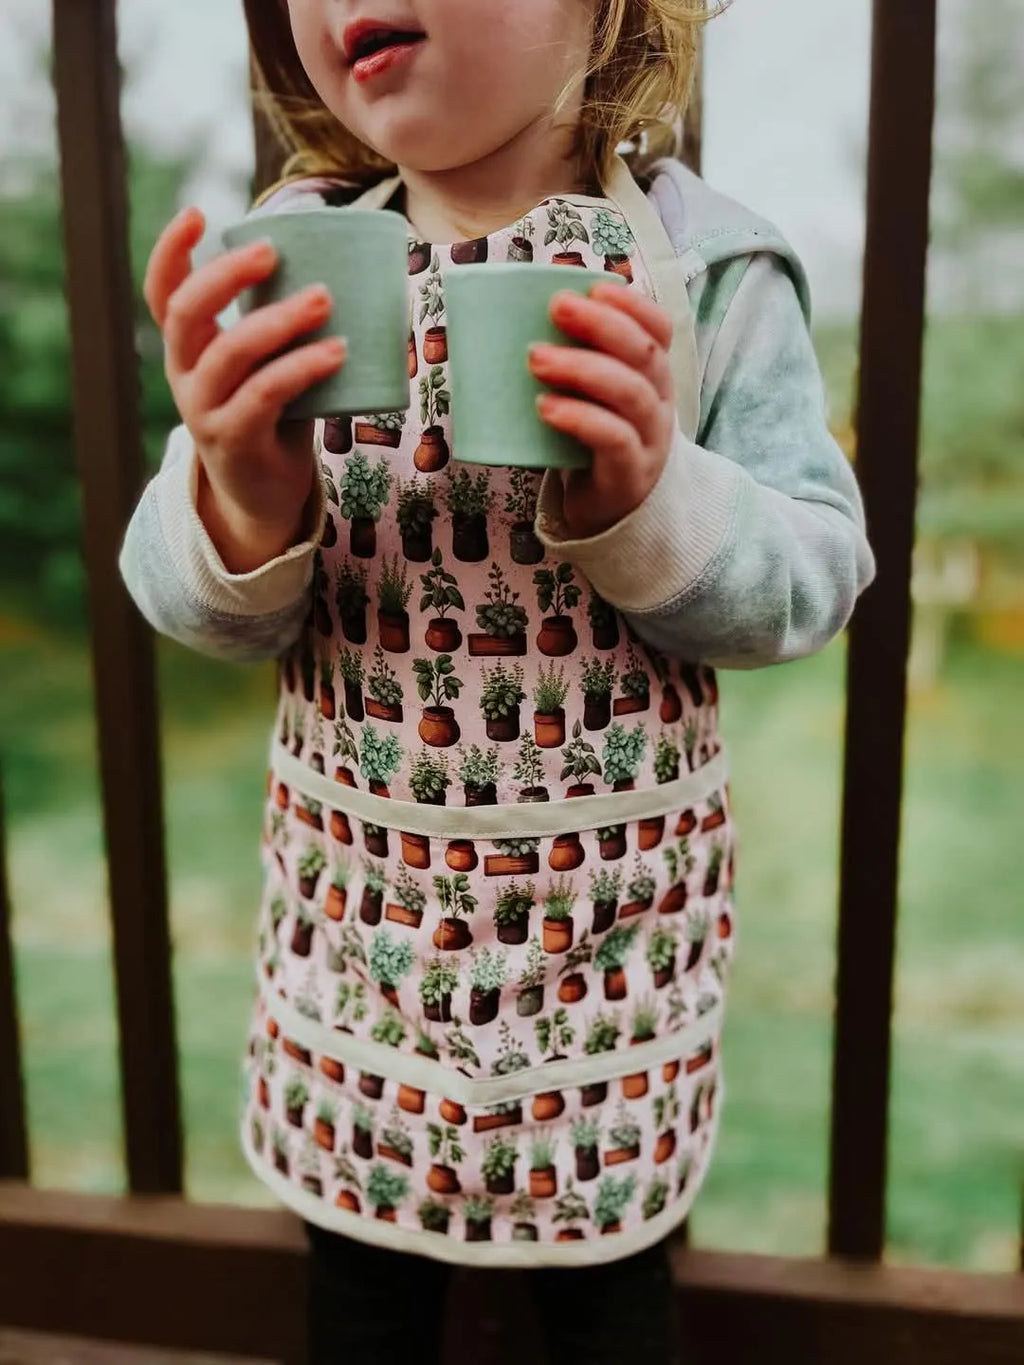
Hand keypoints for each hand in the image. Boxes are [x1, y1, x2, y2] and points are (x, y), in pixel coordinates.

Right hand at [143, 206, 345, 571]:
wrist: (263, 499)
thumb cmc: (272, 422)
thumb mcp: (265, 368)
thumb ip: (279, 331)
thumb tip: (336, 273)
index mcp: (188, 351)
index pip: (162, 294)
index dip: (170, 252)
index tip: (197, 214)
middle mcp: (186, 376)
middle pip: (186, 313)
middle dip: (226, 274)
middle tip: (272, 251)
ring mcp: (204, 411)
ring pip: (230, 352)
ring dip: (278, 319)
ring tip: (323, 298)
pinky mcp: (234, 440)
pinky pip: (265, 394)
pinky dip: (302, 367)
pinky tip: (336, 352)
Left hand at [527, 284, 675, 539]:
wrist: (611, 513)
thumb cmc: (592, 443)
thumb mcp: (592, 397)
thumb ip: (573, 361)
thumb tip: (511, 319)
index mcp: (652, 376)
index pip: (660, 329)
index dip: (633, 304)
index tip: (594, 288)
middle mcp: (659, 402)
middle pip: (645, 353)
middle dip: (602, 324)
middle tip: (556, 307)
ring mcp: (650, 440)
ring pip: (630, 393)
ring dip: (582, 368)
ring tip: (536, 358)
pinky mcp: (629, 474)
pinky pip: (613, 440)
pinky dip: (579, 418)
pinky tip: (546, 408)